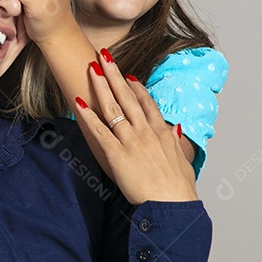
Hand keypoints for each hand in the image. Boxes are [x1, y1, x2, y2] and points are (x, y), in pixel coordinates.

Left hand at [74, 51, 196, 204]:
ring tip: (92, 68)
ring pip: (113, 108)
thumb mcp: (182, 161)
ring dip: (101, 86)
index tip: (128, 75)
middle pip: (127, 96)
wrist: (172, 205)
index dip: (136, 87)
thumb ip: (176, 142)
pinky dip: (88, 115)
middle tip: (104, 56)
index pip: (147, 103)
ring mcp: (131, 141)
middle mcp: (146, 131)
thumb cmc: (178, 189)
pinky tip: (78, 102)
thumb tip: (175, 128)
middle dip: (114, 74)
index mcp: (162, 133)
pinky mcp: (117, 154)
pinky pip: (99, 131)